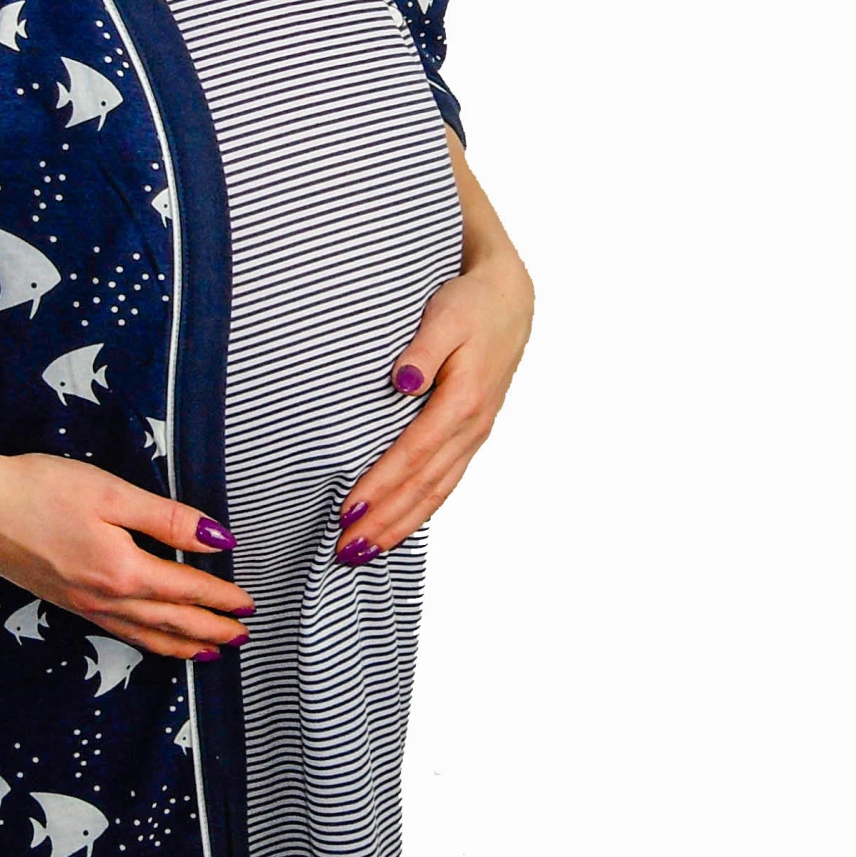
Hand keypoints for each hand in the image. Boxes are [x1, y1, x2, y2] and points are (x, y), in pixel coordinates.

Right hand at [0, 450, 255, 661]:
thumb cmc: (38, 490)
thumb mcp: (110, 493)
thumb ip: (167, 519)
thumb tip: (216, 540)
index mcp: (123, 571)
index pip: (186, 590)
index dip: (221, 597)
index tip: (249, 604)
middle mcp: (105, 599)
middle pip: (171, 622)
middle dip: (211, 630)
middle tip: (242, 636)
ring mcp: (82, 606)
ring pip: (145, 635)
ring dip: (182, 645)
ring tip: (209, 653)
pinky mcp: (64, 602)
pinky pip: (119, 631)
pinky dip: (147, 641)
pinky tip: (150, 638)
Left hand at [334, 248, 533, 562]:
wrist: (510, 302)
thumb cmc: (470, 305)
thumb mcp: (446, 315)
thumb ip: (424, 348)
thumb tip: (405, 381)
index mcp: (462, 401)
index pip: (412, 455)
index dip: (379, 486)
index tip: (347, 511)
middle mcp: (471, 427)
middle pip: (423, 486)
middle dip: (383, 521)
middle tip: (346, 551)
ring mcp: (474, 436)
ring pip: (436, 492)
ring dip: (399, 525)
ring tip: (364, 554)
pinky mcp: (471, 436)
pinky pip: (446, 483)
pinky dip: (421, 511)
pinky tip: (398, 529)